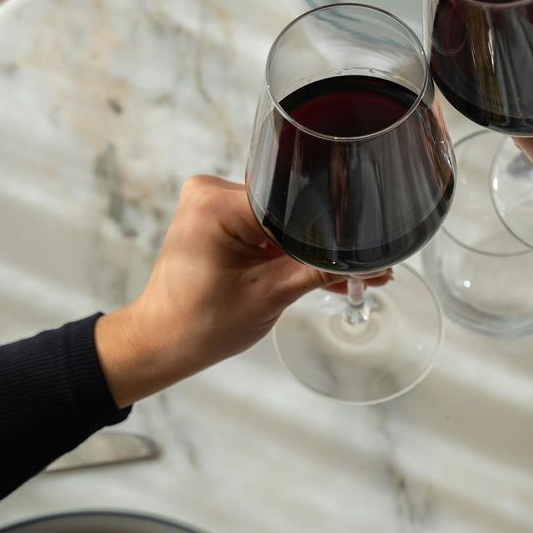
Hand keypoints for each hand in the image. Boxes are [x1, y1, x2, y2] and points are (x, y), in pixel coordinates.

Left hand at [94, 176, 373, 404]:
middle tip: (360, 267)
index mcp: (217, 204)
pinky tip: (311, 268)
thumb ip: (322, 270)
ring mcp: (210, 202)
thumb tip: (370, 262)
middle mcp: (210, 192)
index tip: (362, 244)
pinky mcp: (215, 216)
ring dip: (305, 246)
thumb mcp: (272, 295)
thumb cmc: (200, 323)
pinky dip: (283, 247)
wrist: (162, 341)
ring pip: (279, 217)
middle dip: (322, 239)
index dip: (330, 225)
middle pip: (288, 206)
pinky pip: (263, 224)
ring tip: (339, 276)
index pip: (293, 200)